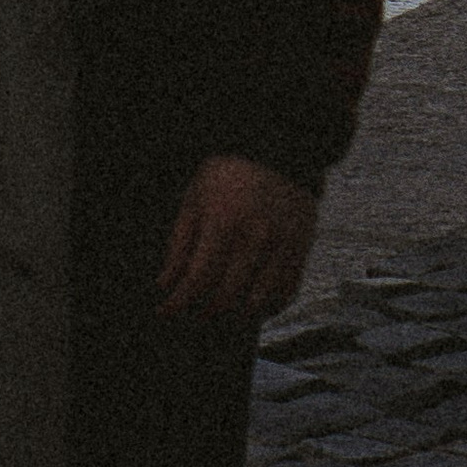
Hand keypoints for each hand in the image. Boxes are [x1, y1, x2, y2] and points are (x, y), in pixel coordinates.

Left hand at [155, 155, 319, 322]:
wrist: (277, 151)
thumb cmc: (228, 174)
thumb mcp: (194, 199)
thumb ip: (179, 244)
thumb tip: (166, 283)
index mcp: (223, 223)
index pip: (198, 280)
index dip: (178, 302)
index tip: (166, 311)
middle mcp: (254, 239)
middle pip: (226, 297)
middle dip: (204, 312)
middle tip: (193, 313)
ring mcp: (281, 248)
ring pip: (256, 302)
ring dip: (235, 315)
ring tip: (220, 311)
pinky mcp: (301, 251)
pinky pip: (285, 294)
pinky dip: (267, 307)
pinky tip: (251, 305)